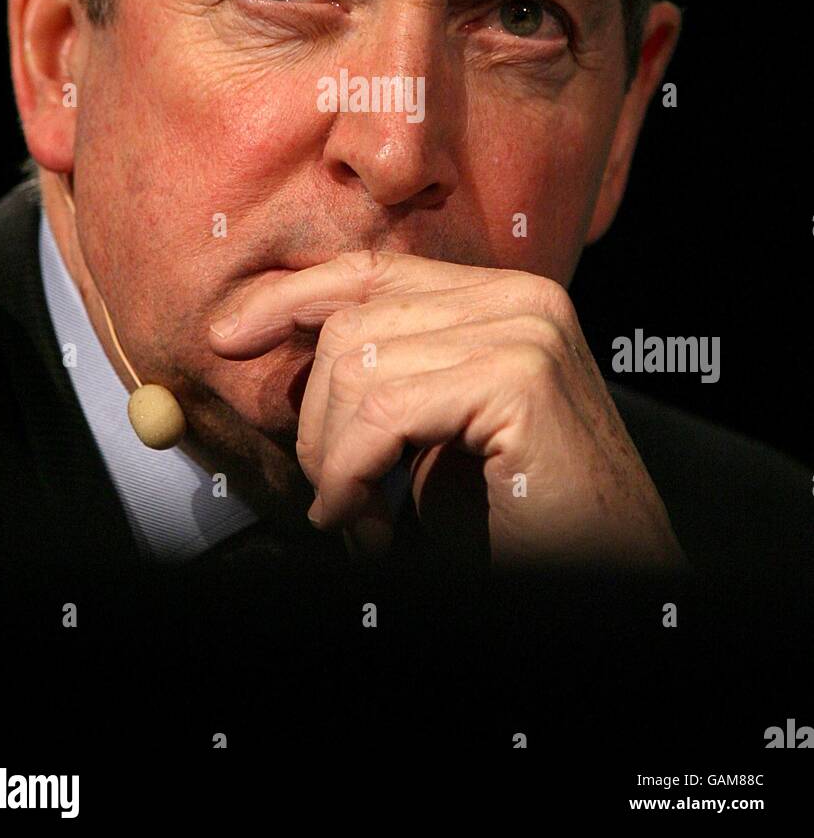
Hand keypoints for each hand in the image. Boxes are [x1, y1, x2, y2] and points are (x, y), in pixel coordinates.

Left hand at [208, 252, 687, 571]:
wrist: (613, 571)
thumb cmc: (518, 515)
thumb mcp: (434, 430)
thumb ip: (385, 376)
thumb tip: (280, 345)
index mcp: (501, 297)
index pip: (372, 270)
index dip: (291, 297)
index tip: (228, 336)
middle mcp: (519, 297)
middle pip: (352, 322)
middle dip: (316, 420)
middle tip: (336, 497)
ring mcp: (525, 330)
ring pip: (357, 367)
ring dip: (335, 461)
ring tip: (360, 518)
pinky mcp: (521, 378)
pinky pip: (385, 410)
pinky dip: (354, 474)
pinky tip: (371, 524)